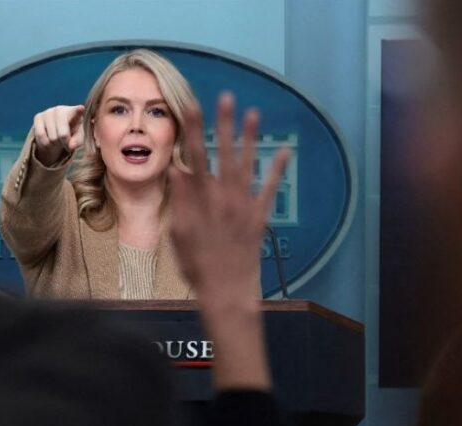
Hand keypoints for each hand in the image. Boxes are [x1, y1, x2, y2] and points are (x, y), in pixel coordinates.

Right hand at [32, 104, 85, 166]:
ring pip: (51, 137)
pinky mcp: (38, 116)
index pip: (77, 111)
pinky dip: (45, 143)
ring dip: (54, 144)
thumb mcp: (78, 138)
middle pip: (62, 135)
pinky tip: (49, 140)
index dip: (78, 110)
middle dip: (64, 143)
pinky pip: (41, 135)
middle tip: (65, 141)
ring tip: (57, 140)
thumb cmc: (71, 133)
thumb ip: (77, 142)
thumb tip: (71, 146)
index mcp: (75, 113)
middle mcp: (60, 109)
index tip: (81, 108)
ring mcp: (48, 112)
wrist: (56, 130)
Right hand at [169, 93, 289, 307]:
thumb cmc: (197, 266)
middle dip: (223, 124)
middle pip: (222, 153)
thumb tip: (177, 170)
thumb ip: (180, 201)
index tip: (191, 106)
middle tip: (226, 97)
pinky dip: (277, 169)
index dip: (194, 129)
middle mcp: (222, 197)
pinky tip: (284, 150)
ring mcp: (243, 206)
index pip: (195, 156)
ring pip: (246, 164)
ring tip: (253, 113)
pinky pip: (270, 189)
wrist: (225, 291)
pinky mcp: (259, 217)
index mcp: (199, 200)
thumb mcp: (178, 234)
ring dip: (249, 138)